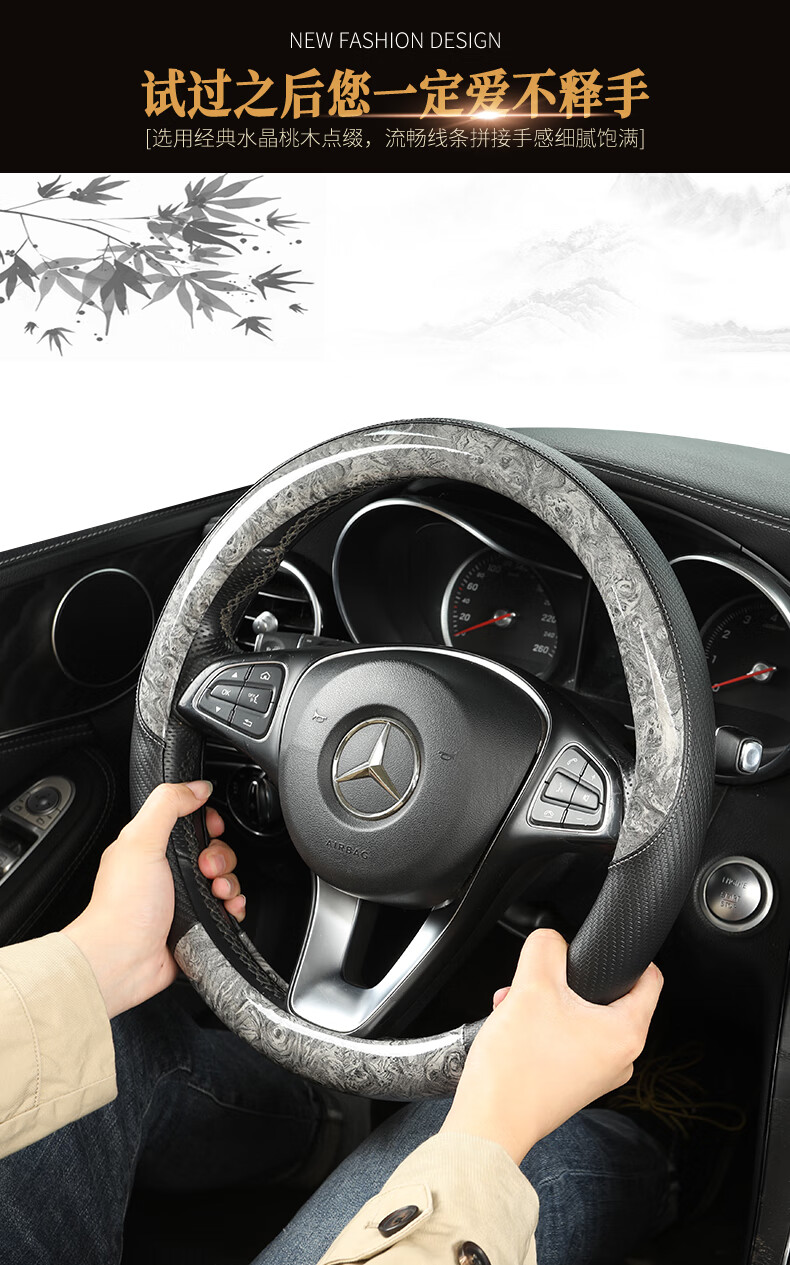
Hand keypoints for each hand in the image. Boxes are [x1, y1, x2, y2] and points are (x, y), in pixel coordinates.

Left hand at [63, 781, 245, 1018]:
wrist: (122, 960)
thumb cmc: (123, 907)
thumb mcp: (141, 840)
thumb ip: (167, 805)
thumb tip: (197, 786)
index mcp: (151, 848)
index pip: (190, 823)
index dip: (208, 823)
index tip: (211, 829)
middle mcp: (168, 873)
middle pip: (214, 851)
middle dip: (221, 856)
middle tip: (206, 868)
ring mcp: (183, 900)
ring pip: (224, 880)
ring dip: (230, 882)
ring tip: (218, 892)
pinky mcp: (197, 925)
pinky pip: (228, 909)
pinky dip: (234, 906)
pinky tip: (228, 908)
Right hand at [441, 928, 662, 1164]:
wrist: (490, 1122)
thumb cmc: (516, 1070)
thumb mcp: (531, 986)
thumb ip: (545, 947)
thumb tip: (552, 940)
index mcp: (626, 1034)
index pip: (649, 978)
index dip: (624, 955)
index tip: (596, 949)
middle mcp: (620, 1057)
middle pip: (605, 994)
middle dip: (565, 980)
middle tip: (537, 981)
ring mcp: (598, 1073)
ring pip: (581, 1015)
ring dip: (547, 1001)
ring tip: (515, 1003)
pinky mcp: (575, 1081)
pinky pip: (568, 1037)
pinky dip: (544, 1024)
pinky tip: (514, 1023)